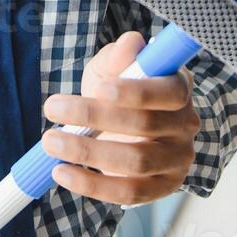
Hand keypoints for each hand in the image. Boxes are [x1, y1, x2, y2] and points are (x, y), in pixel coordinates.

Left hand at [40, 30, 199, 205]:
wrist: (124, 127)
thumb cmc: (118, 92)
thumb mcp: (112, 68)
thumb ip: (118, 57)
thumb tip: (130, 43)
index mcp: (179, 89)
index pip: (168, 92)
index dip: (136, 92)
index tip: (99, 88)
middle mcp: (185, 125)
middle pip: (145, 125)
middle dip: (94, 116)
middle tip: (52, 108)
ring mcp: (176, 160)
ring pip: (136, 162)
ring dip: (87, 152)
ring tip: (51, 142)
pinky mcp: (161, 187)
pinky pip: (128, 193)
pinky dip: (91, 185)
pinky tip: (62, 173)